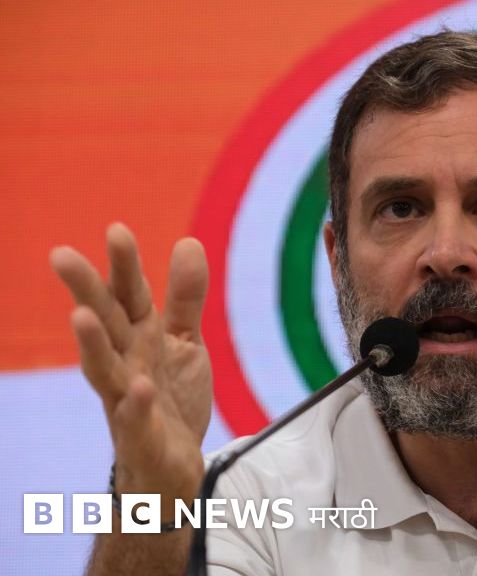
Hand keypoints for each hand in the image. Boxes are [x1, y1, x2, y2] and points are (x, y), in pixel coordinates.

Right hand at [50, 223, 211, 514]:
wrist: (171, 468)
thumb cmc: (169, 399)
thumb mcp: (184, 343)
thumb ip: (185, 298)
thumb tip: (187, 241)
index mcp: (138, 339)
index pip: (128, 297)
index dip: (123, 267)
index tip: (116, 229)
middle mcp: (126, 365)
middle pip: (105, 325)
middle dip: (86, 291)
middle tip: (61, 255)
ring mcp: (127, 403)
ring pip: (104, 371)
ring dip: (91, 345)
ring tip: (81, 316)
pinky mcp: (142, 439)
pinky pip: (135, 423)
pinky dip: (134, 407)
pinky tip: (138, 387)